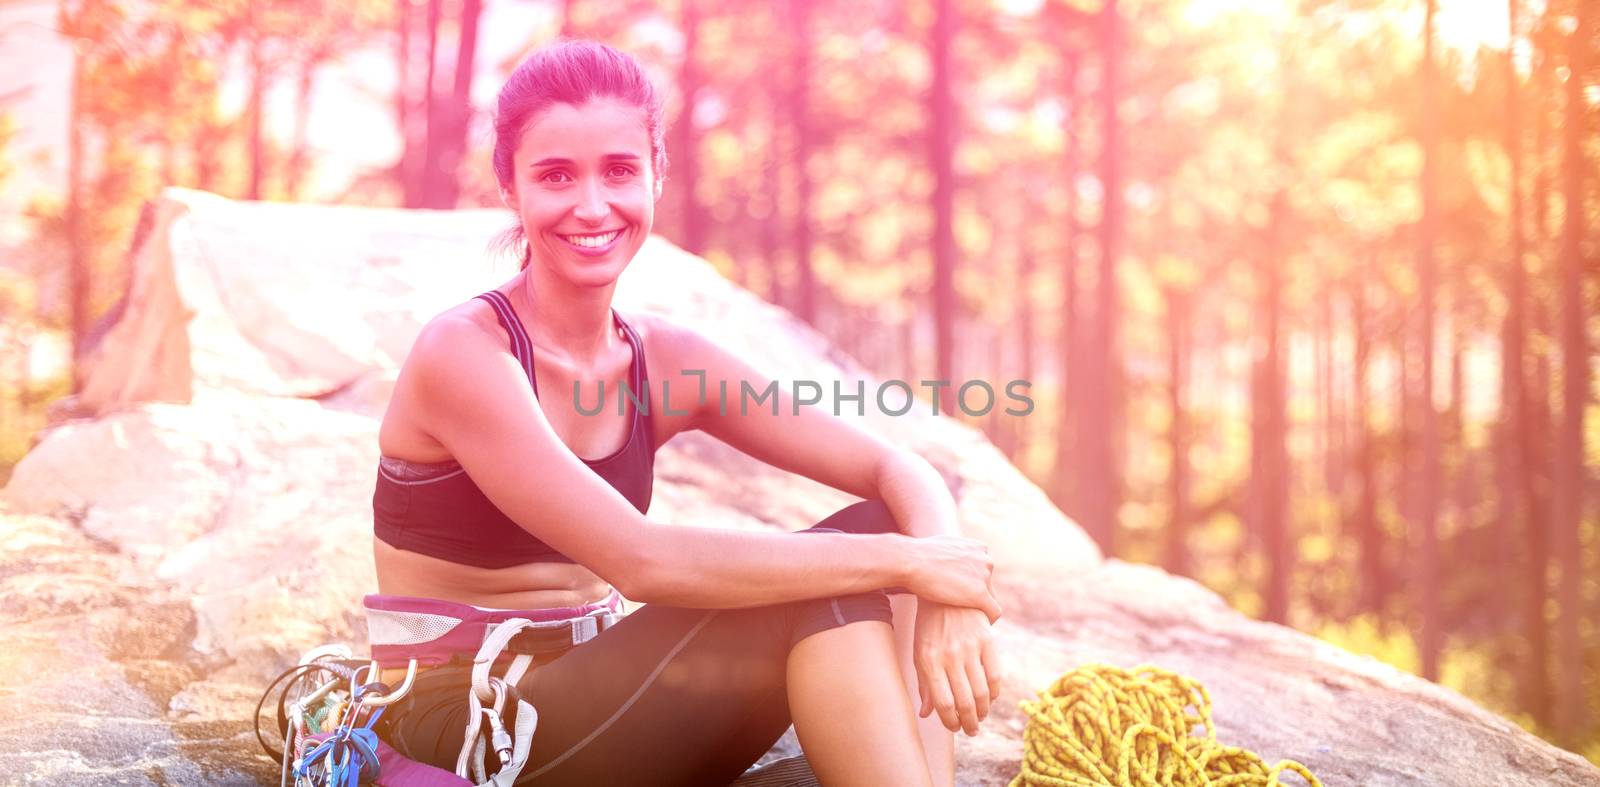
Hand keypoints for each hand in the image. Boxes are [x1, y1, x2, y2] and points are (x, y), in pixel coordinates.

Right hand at [903, 535, 1001, 622]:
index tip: (962, 593)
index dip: (973, 582)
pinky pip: (994, 612)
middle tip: (963, 610)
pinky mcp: (980, 594)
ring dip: (980, 608)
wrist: (911, 561)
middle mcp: (985, 560)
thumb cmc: (918, 555)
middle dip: (977, 595)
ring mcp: (984, 577)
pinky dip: (989, 619)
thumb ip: (953, 551)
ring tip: (967, 619)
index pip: (984, 569)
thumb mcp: (942, 544)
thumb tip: (947, 555)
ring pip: (991, 598)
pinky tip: (979, 627)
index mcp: (978, 548)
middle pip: (989, 584)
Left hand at [913, 600, 1003, 736]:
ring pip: (982, 693)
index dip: (950, 721)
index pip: (943, 703)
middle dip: (969, 723)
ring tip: (980, 718)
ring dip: (983, 712)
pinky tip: (990, 698)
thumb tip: (926, 714)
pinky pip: (996, 674)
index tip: (954, 728)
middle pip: (965, 702)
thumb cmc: (928, 627)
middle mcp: (950, 656)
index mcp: (929, 661)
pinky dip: (995, 692)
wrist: (944, 591)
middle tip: (971, 730)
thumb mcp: (920, 653)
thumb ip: (924, 684)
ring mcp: (970, 647)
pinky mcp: (987, 639)